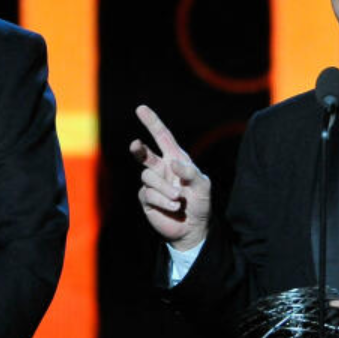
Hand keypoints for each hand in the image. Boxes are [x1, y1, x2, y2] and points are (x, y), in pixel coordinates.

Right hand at [129, 105, 210, 249]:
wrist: (193, 228)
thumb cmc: (200, 203)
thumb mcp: (202, 186)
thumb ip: (190, 173)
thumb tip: (173, 164)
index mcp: (175, 159)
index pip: (162, 137)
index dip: (151, 122)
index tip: (140, 109)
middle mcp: (161, 169)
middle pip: (143, 154)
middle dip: (138, 149)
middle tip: (136, 145)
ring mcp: (152, 184)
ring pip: (148, 177)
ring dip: (165, 188)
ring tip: (179, 199)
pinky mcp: (147, 199)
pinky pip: (149, 194)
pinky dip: (163, 200)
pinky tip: (175, 207)